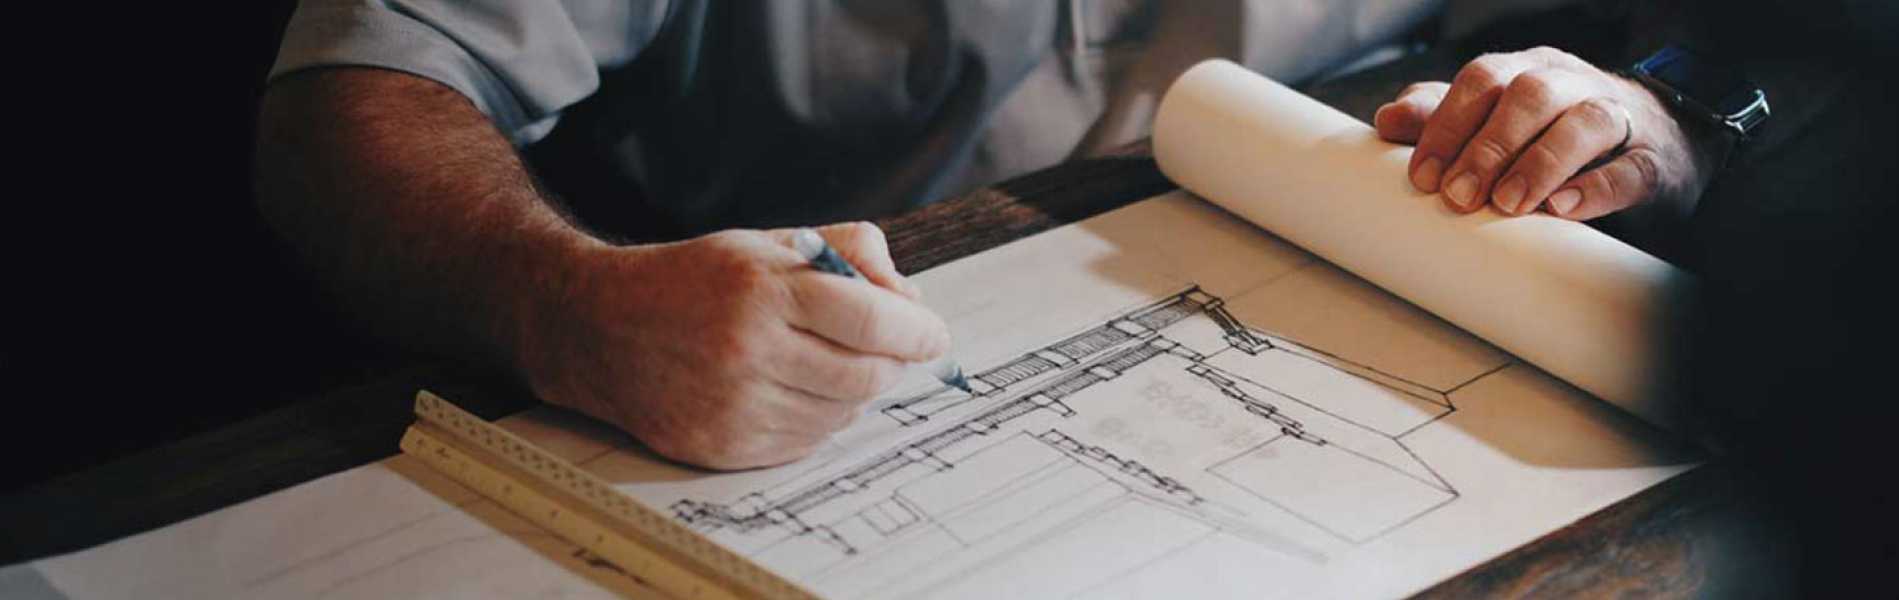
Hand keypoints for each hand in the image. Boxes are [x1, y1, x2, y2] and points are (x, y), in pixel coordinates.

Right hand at [517, 222, 948, 469]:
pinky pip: (806, 442)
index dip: (918, 331)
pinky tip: (795, 389)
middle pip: (867, 374)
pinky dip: (818, 418)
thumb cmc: (695, 279)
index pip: (873, 321)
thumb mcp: (768, 242)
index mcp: (763, 289)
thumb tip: (911, 298)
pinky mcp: (723, 446)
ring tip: (826, 361)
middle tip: (887, 347)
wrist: (601, 329)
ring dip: (854, 391)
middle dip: (891, 362)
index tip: (934, 335)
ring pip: (842, 413)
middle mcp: (748, 350)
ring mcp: (735, 405)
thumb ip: (848, 251)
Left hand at [1374, 46, 1718, 219]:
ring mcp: (1618, 118)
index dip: (1447, 124)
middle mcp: (1571, 83)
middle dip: (1488, 146)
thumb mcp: (1496, 121)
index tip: (1422, 176)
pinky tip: (1563, 208)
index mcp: (1526, 71)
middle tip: (1458, 196)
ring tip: (1507, 204)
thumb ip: (1443, 117)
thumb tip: (1386, 121)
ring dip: (1539, 163)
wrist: (1653, 147)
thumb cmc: (1553, 133)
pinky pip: (1630, 168)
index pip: (1482, 80)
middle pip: (1529, 96)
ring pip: (1583, 121)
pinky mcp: (1652, 161)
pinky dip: (1596, 188)